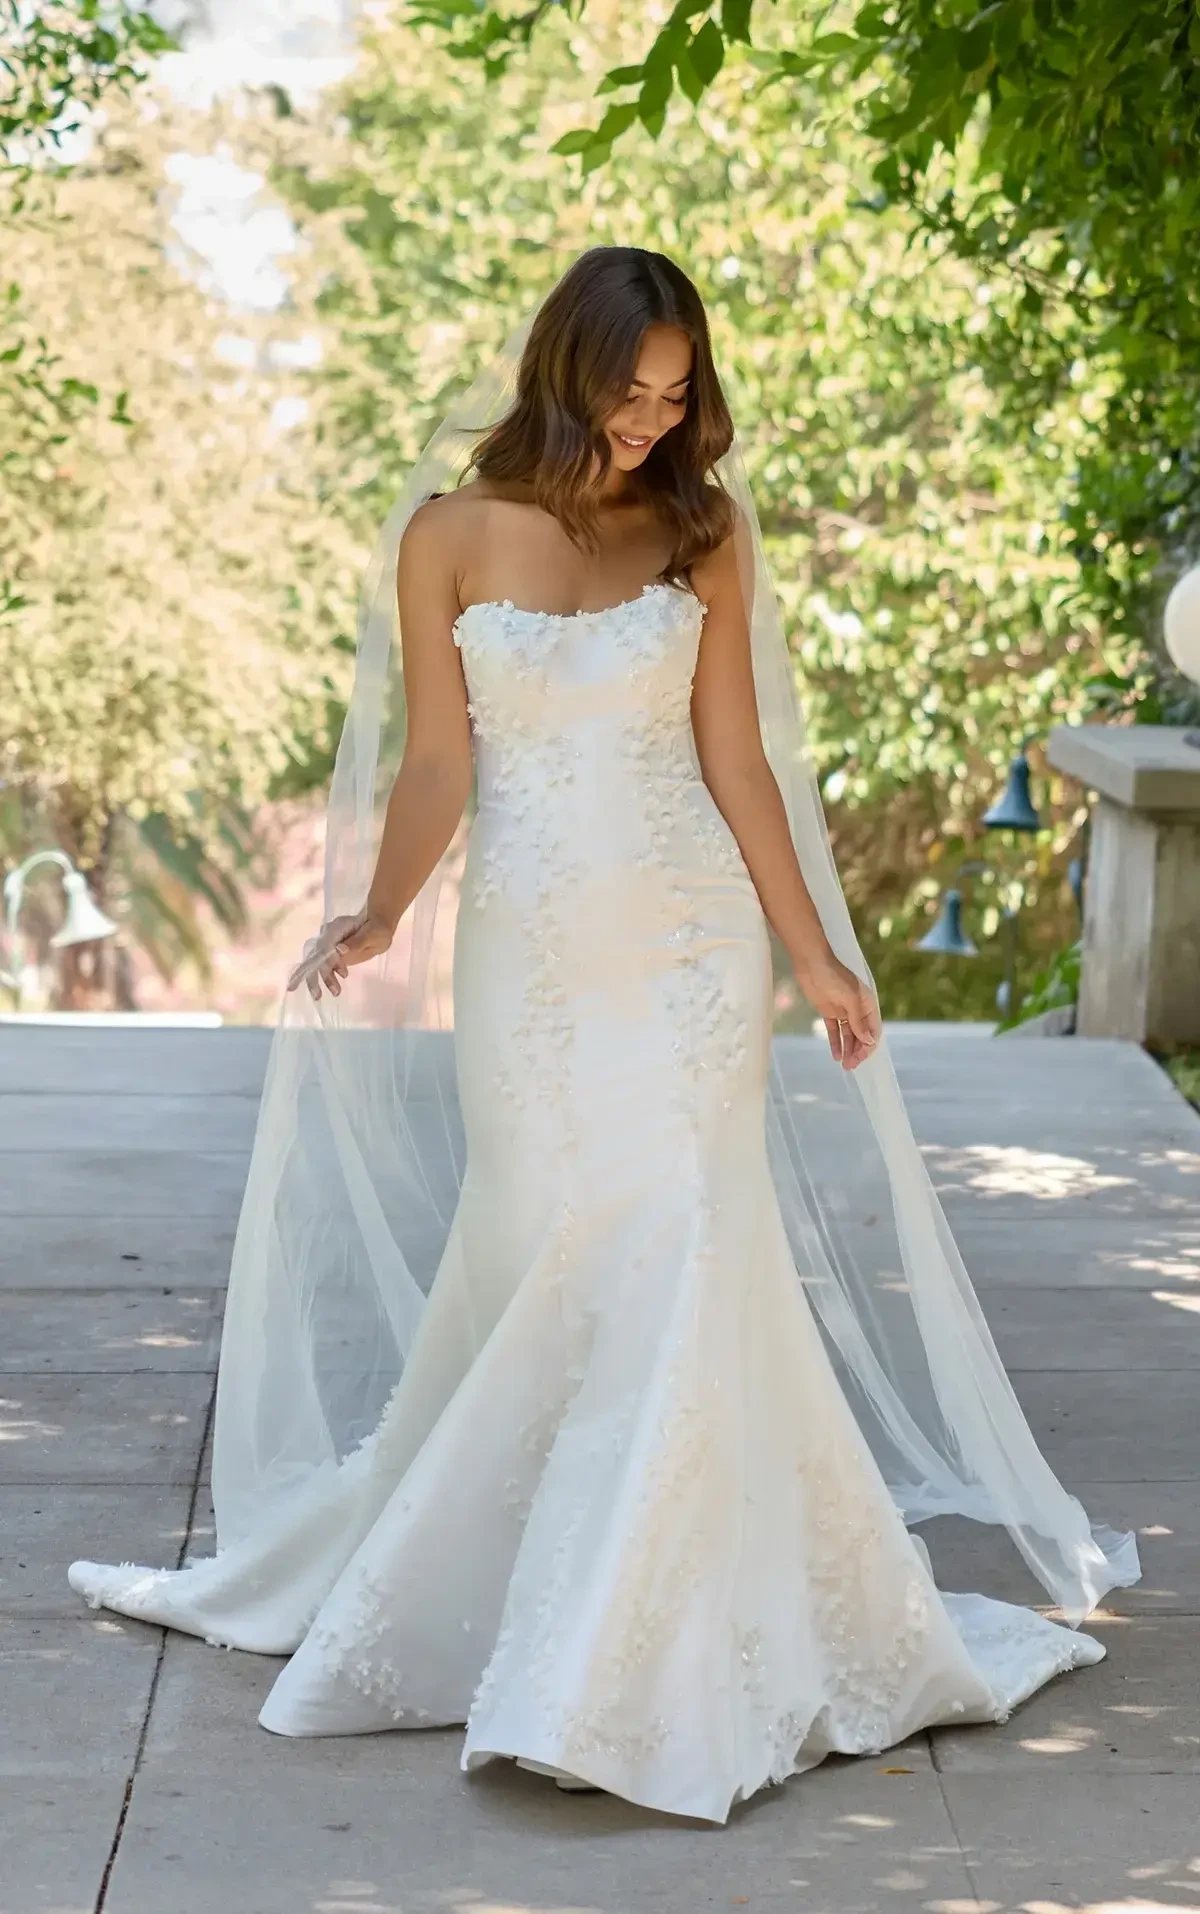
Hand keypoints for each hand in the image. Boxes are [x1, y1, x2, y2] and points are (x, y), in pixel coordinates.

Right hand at [286, 908, 393, 1001]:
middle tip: (317, 995)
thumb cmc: (378, 929)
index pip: (324, 946)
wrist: (379, 926)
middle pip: (316, 955)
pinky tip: (337, 986)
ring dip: (325, 979)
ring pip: (320, 962)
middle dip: (315, 975)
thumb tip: (339, 950)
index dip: (318, 961)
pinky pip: (325, 965)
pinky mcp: (332, 953)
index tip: (320, 974)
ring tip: (336, 992)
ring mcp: (329, 944)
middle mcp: (328, 936)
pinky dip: (327, 976)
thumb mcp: (373, 936)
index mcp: (337, 928)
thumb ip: (357, 942)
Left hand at [794, 947, 880, 1070]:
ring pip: (849, 1036)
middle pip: (861, 1036)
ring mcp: (843, 1012)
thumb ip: (858, 1021)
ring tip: (844, 1065)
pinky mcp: (829, 1012)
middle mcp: (858, 1010)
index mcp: (868, 1005)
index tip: (860, 1058)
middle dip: (857, 1051)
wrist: (811, 963)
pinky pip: (834, 1031)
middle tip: (850, 1066)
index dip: (868, 1046)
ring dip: (848, 1050)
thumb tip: (869, 1041)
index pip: (873, 1030)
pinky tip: (836, 1055)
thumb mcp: (850, 999)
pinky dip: (835, 1043)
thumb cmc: (834, 977)